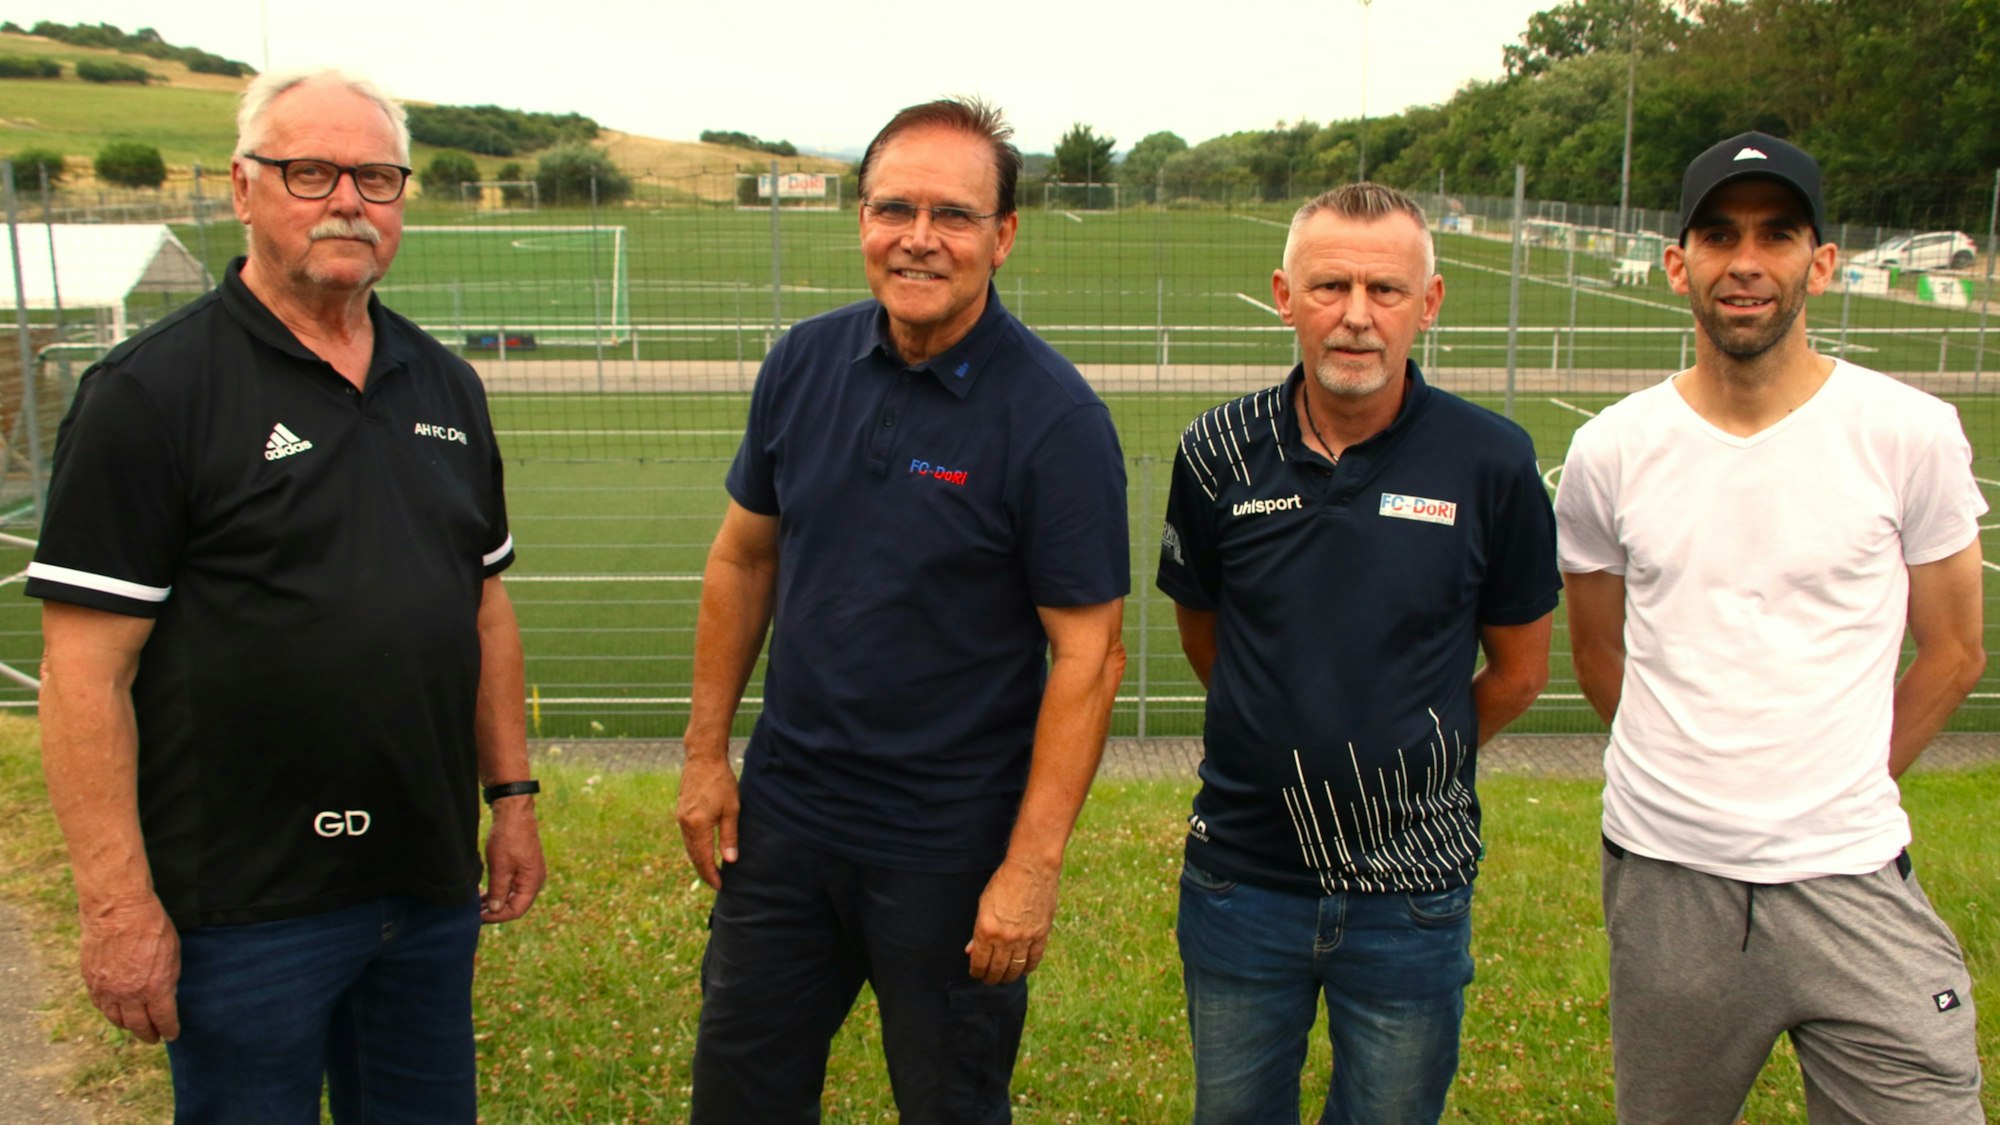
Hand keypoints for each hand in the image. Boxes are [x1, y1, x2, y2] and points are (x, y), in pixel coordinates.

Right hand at [78, 895, 179, 1042]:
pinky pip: (100, 1004)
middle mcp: (129, 995)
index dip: (169, 1030)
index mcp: (155, 989)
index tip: (171, 1035)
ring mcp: (107, 989)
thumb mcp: (173, 954)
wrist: (118, 910)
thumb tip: (166, 995)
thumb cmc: (152, 926)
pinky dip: (109, 1012)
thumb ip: (169, 979)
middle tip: (153, 1038)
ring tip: (134, 1028)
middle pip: (138, 1025)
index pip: (163, 1019)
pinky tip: (114, 1012)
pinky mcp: (91, 980)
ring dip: (127, 1026)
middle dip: (147, 1034)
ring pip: (115, 1019)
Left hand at [482, 799, 545, 922]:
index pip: (516, 910)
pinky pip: (512, 885)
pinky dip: (499, 890)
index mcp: (532, 882)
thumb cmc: (509, 838)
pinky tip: (485, 892)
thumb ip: (498, 890)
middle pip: (515, 905)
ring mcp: (529, 873)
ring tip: (477, 904)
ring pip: (512, 895)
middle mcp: (534, 880)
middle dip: (495, 911)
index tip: (479, 916)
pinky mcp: (522, 867)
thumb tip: (496, 910)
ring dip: (496, 901)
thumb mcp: (500, 867)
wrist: (514, 814)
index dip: (497, 917)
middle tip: (475, 913)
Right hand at [675, 750, 739, 889]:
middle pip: (693, 855)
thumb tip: (730, 860)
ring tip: (710, 870)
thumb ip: (729, 836)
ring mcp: (680, 817)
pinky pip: (687, 836)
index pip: (703, 858)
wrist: (703, 757)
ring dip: (698, 860)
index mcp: (697, 825)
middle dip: (704, 870)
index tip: (720, 886)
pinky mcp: (681, 811)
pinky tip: (702, 849)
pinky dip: (694, 847)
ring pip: (688, 846)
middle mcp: (685, 823)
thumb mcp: (732, 809)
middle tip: (716, 883)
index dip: (711, 874)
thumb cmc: (721, 781)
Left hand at [964, 857, 1060, 984]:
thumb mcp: (983, 904)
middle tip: (989, 979)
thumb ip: (977, 930)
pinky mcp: (1041, 935)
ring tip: (1004, 977)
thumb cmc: (1004, 882)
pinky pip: (1034, 959)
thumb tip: (970, 950)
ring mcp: (1024, 938)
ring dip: (1008, 976)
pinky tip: (1023, 969)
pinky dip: (1027, 968)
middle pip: (997, 969)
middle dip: (991, 977)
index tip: (976, 973)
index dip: (976, 971)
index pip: (979, 962)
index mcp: (986, 930)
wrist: (1031, 868)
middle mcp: (1005, 938)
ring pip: (1015, 969)